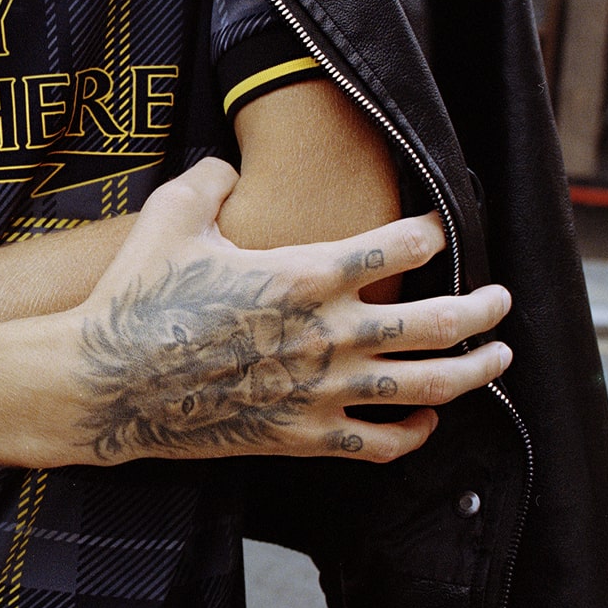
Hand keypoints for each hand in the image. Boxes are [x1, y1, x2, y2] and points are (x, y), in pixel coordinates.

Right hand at [56, 157, 509, 465]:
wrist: (107, 385)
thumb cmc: (137, 296)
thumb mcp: (170, 216)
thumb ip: (211, 180)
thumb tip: (226, 165)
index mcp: (305, 272)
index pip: (401, 244)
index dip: (432, 230)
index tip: (439, 226)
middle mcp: (328, 333)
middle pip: (438, 322)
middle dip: (483, 309)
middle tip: (501, 299)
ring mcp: (321, 390)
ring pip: (428, 387)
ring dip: (474, 371)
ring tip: (498, 357)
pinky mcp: (303, 436)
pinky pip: (382, 443)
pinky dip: (416, 433)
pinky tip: (428, 420)